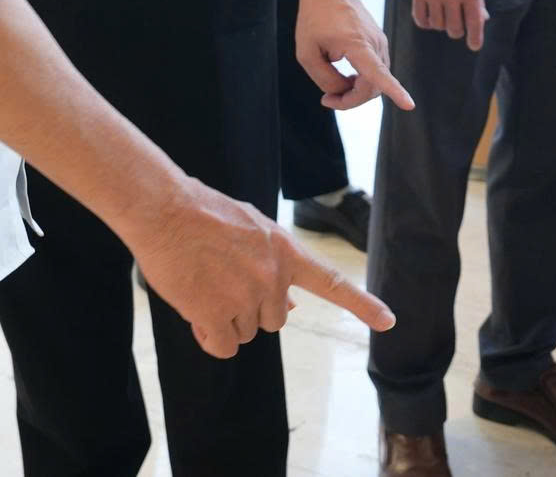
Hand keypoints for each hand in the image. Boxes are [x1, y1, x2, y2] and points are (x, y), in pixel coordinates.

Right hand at [131, 175, 393, 357]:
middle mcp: (273, 277)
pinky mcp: (216, 315)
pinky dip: (210, 337)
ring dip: (226, 320)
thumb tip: (291, 308)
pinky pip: (222, 346)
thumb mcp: (253, 231)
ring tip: (204, 284)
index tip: (389, 321)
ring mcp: (246, 298)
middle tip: (222, 280)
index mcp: (285, 250)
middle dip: (252, 309)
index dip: (362, 304)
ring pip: (245, 333)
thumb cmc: (204, 214)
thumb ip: (275, 265)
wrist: (165, 209)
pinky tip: (196, 310)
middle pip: (274, 319)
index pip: (332, 282)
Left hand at [294, 0, 413, 111]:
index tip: (409, 105)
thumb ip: (324, 78)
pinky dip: (362, 80)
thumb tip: (343, 90)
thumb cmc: (315, 16)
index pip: (379, 73)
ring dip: (356, 91)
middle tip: (327, 99)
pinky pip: (375, 70)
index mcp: (357, 44)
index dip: (395, 91)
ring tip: (333, 88)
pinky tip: (346, 77)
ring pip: (375, 81)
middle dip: (351, 100)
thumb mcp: (306, 52)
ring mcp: (380, 42)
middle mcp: (375, 43)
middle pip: (373, 87)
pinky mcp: (379, 42)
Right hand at [410, 0, 488, 51]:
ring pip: (438, 26)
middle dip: (458, 30)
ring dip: (443, 24)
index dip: (475, 39)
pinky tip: (431, 17)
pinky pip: (421, 19)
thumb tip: (482, 19)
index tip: (474, 45)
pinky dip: (426, 22)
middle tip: (458, 23)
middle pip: (455, 29)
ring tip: (445, 14)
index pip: (475, 24)